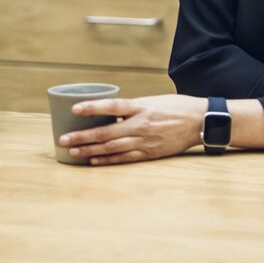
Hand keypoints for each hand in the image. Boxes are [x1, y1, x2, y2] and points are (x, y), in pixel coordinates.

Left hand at [57, 94, 205, 165]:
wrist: (200, 121)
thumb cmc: (175, 107)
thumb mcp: (152, 101)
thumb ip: (131, 107)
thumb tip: (108, 112)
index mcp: (141, 107)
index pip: (112, 105)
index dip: (92, 107)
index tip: (74, 109)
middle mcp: (141, 124)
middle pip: (106, 132)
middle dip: (82, 137)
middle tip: (63, 139)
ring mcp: (145, 141)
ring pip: (112, 147)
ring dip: (90, 151)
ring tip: (72, 152)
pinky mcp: (150, 153)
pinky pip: (125, 158)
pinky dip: (108, 160)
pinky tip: (94, 161)